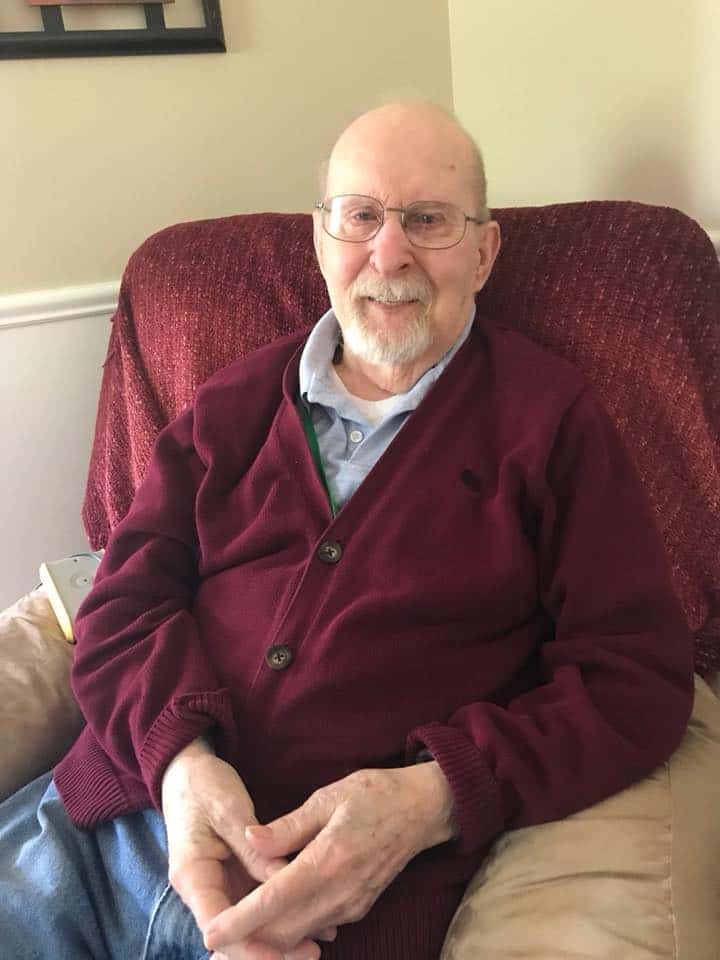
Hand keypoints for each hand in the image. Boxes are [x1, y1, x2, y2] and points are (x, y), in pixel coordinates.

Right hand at [161, 739, 329, 959]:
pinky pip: (257, 900)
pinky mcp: (234, 875)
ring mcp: (220, 884)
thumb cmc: (203, 785)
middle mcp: (204, 888)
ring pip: (249, 920)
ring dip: (280, 932)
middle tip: (312, 952)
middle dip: (271, 946)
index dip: (250, 946)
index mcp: (193, 875)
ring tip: (321, 939)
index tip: (283, 955)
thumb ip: (255, 849)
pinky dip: (281, 908)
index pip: (219, 926)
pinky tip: (313, 916)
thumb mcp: (229, 810)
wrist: (186, 769)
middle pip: (236, 931)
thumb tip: (284, 880)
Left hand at [203, 762, 456, 954]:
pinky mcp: (357, 908)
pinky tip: (271, 921)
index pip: (273, 901)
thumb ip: (287, 825)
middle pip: (283, 932)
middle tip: (213, 942)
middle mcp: (339, 893)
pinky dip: (290, 931)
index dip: (239, 920)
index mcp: (327, 861)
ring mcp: (351, 905)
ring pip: (299, 936)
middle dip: (247, 941)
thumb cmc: (374, 794)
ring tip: (235, 937)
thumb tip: (249, 838)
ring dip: (266, 940)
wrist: (423, 810)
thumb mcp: (328, 796)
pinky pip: (316, 928)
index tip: (211, 932)